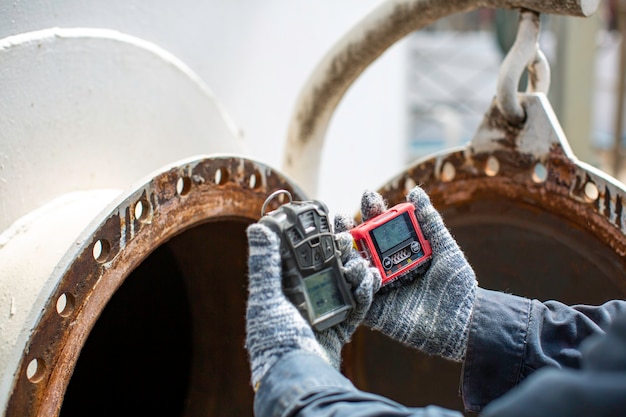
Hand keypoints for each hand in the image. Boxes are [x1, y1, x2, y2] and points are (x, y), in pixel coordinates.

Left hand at [245, 223, 380, 388]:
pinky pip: (356, 306)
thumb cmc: (275, 342)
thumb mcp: (266, 299)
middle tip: (348, 239)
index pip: (298, 258)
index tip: (325, 223)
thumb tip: (258, 228)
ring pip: (344, 285)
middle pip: (325, 269)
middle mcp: (302, 302)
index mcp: (282, 292)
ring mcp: (323, 315)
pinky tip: (370, 278)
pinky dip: (365, 292)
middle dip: (339, 253)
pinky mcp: (340, 328)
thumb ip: (264, 264)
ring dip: (354, 270)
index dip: (312, 240)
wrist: (298, 379)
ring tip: (361, 260)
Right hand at [336, 187, 476, 361]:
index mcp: (400, 251)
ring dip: (346, 254)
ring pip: (354, 269)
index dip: (372, 212)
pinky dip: (356, 283)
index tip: (368, 196)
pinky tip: (360, 270)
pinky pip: (359, 296)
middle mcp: (386, 268)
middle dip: (347, 230)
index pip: (381, 227)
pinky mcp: (375, 312)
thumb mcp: (446, 249)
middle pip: (360, 247)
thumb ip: (430, 222)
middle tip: (341, 217)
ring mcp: (379, 290)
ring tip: (346, 241)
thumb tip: (416, 191)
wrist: (464, 323)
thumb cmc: (458, 286)